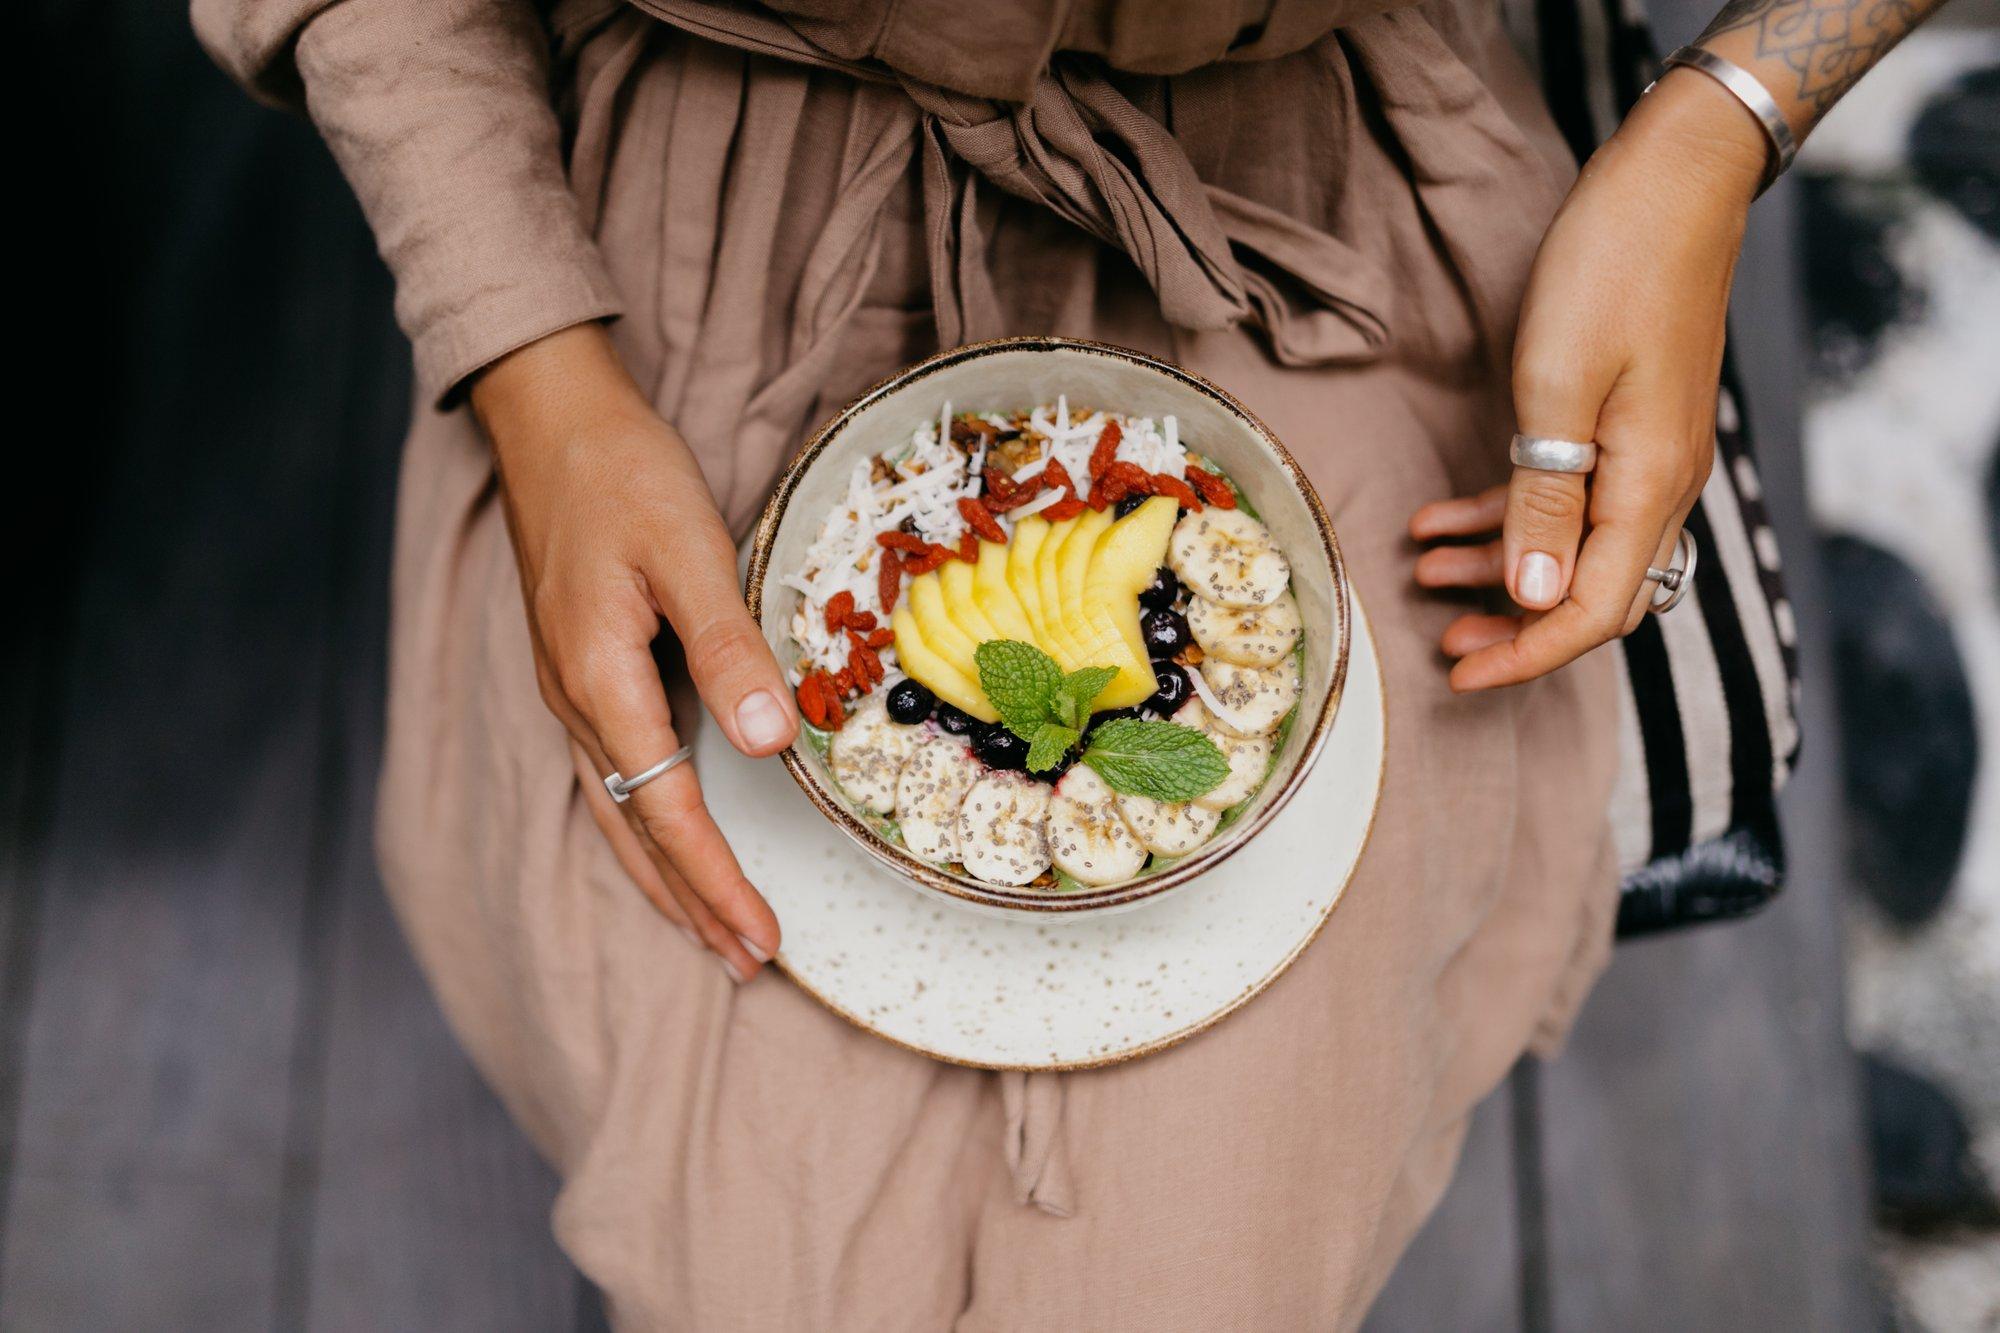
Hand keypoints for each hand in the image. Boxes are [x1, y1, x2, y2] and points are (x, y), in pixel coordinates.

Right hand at [470, 323, 793, 980]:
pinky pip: (611, 775)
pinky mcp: (578, 670)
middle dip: (692, 902)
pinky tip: (665, 838)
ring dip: (665, 876)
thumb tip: (768, 744)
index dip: (717, 879)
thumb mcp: (688, 551)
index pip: (669, 811)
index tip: (763, 936)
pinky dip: (645, 826)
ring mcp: (570, 690)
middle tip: (747, 961)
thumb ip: (728, 648)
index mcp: (600, 681)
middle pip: (637, 830)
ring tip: (709, 931)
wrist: (550, 420)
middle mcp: (576, 702)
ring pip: (618, 811)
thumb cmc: (621, 476)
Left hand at [1409, 68, 1769, 690]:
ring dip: (1497, 566)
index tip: (1458, 676)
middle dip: (1514, 625)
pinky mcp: (1624, 425)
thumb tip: (1536, 600)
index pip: (1591, 610)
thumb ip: (1545, 501)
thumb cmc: (1613, 271)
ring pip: (1569, 547)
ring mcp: (1644, 455)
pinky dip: (1504, 514)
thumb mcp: (1558, 389)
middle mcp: (1658, 484)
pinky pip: (1564, 496)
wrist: (1673, 183)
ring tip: (1422, 571)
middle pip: (1589, 592)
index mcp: (1649, 487)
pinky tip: (1438, 517)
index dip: (1526, 654)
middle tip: (1444, 640)